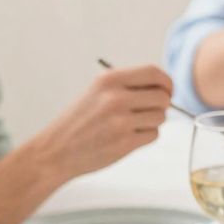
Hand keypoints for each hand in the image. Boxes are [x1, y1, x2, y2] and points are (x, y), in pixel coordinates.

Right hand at [39, 64, 173, 179]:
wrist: (56, 150)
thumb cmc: (80, 121)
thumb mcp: (98, 92)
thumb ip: (128, 86)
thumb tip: (165, 87)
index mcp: (109, 80)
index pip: (154, 73)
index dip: (167, 82)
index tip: (167, 91)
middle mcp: (115, 97)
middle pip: (163, 97)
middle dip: (162, 105)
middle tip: (149, 111)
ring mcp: (120, 121)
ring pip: (160, 117)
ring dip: (153, 122)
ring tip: (132, 125)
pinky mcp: (124, 142)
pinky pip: (153, 135)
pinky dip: (146, 136)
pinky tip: (128, 137)